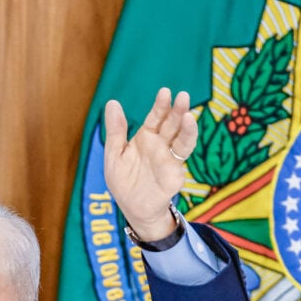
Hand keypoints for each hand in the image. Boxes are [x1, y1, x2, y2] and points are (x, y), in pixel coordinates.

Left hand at [104, 87, 196, 240]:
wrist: (133, 209)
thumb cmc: (123, 182)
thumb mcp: (114, 154)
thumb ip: (116, 131)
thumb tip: (111, 102)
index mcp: (146, 137)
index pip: (156, 117)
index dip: (161, 105)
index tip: (165, 92)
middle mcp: (161, 145)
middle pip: (172, 124)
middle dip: (178, 110)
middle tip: (183, 96)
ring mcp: (170, 158)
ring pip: (182, 139)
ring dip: (187, 127)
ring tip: (188, 115)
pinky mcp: (175, 173)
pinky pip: (181, 159)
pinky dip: (186, 147)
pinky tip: (187, 139)